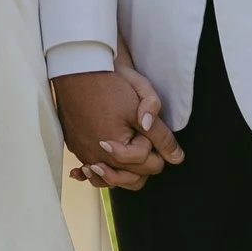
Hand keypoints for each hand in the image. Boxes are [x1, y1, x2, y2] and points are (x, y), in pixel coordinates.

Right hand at [52, 65, 182, 190]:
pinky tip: (101, 167)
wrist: (79, 70)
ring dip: (122, 173)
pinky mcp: (75, 148)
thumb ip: (161, 135)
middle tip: (142, 141)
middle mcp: (98, 159)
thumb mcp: (142, 106)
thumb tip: (176, 158)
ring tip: (129, 157)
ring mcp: (84, 154)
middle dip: (143, 163)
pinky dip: (99, 171)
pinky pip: (89, 171)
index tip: (147, 129)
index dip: (155, 147)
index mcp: (118, 151)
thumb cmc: (111, 85)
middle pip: (132, 178)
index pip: (150, 165)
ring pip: (110, 180)